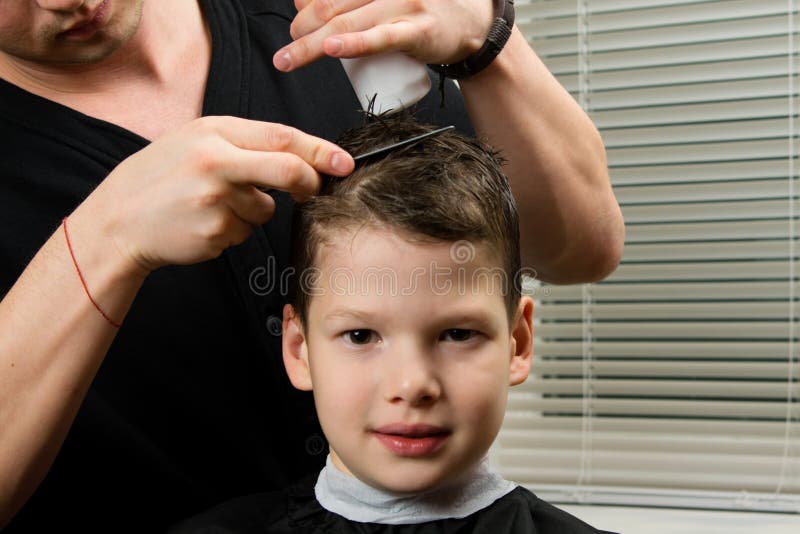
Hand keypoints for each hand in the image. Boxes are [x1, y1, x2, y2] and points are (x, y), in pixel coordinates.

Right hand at [78, 116, 353, 273]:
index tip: (344, 162)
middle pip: (288, 171)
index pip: (282, 137)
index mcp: (213, 133)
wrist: (117, 221)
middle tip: (312, 191)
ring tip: (211, 205)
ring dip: (251, 211)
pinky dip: (232, 230)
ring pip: (264, 209)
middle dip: (310, 183)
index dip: (319, 151)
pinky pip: (244, 232)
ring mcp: (215, 200)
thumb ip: (243, 143)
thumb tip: (298, 156)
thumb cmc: (160, 178)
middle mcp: (216, 162)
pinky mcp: (214, 233)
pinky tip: (201, 223)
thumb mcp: (194, 141)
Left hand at [273, 0, 493, 70]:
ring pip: (347, 24)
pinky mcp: (417, 30)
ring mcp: (403, 4)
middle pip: (331, 6)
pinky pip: (380, 39)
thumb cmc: (421, 11)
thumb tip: (302, 2)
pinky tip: (332, 49)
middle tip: (286, 50)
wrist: (470, 23)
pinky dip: (354, 45)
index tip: (294, 24)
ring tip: (290, 58)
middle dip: (302, 29)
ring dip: (311, 44)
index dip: (305, 7)